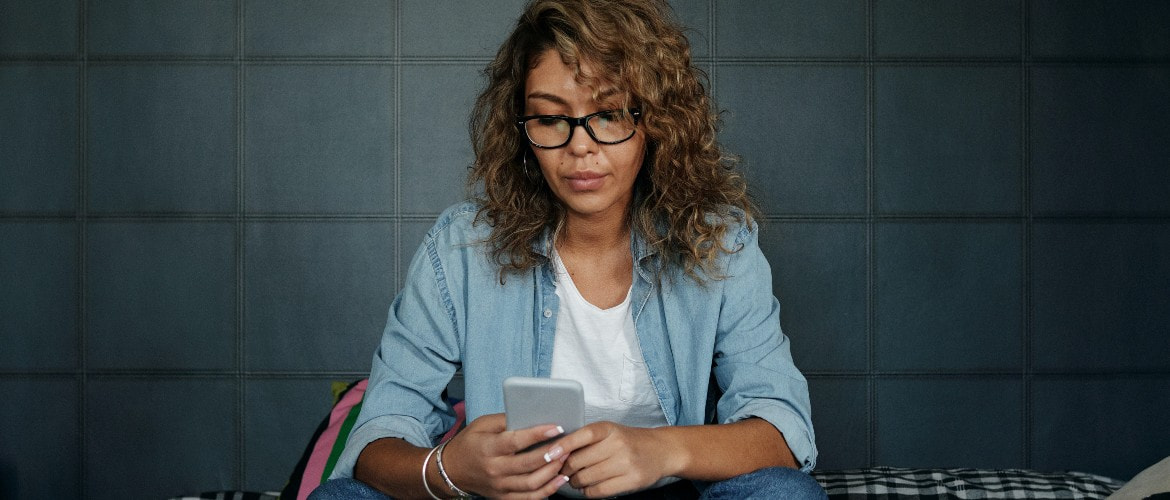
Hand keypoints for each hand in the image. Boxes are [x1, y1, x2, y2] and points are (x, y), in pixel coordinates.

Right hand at [440, 413, 572, 498]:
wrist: (451, 470)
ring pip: (531, 484)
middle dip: (551, 455)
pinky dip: (547, 491)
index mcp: (488, 448)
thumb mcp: (481, 424)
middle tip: (567, 444)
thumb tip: (530, 414)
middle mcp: (494, 469)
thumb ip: (505, 419)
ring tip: (566, 459)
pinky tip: (560, 479)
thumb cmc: (469, 443)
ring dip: (552, 472)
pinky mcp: (503, 497)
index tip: (556, 427)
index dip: (537, 434)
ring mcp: (499, 486)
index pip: (516, 441)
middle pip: (527, 464)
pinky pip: (529, 498)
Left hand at [556, 422, 679, 497]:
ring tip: (577, 479)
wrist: (661, 450)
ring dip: (575, 482)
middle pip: (579, 461)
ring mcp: (626, 463)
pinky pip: (598, 491)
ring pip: (586, 478)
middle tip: (563, 471)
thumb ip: (586, 441)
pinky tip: (589, 487)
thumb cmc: (628, 441)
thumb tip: (556, 455)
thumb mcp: (609, 432)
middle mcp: (617, 444)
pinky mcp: (632, 481)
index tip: (549, 455)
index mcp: (609, 429)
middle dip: (565, 469)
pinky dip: (588, 492)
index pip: (582, 436)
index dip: (563, 446)